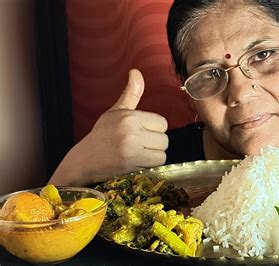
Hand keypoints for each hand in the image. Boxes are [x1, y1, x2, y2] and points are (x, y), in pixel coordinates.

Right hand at [49, 69, 168, 185]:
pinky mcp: (131, 162)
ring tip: (138, 153)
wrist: (84, 160)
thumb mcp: (115, 111)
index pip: (162, 122)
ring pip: (162, 152)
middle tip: (139, 145)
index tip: (141, 133)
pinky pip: (157, 163)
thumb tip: (136, 71)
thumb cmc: (102, 135)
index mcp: (129, 116)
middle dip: (155, 143)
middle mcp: (130, 130)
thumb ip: (131, 93)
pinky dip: (150, 165)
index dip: (154, 129)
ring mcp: (131, 147)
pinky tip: (137, 162)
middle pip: (164, 139)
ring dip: (154, 155)